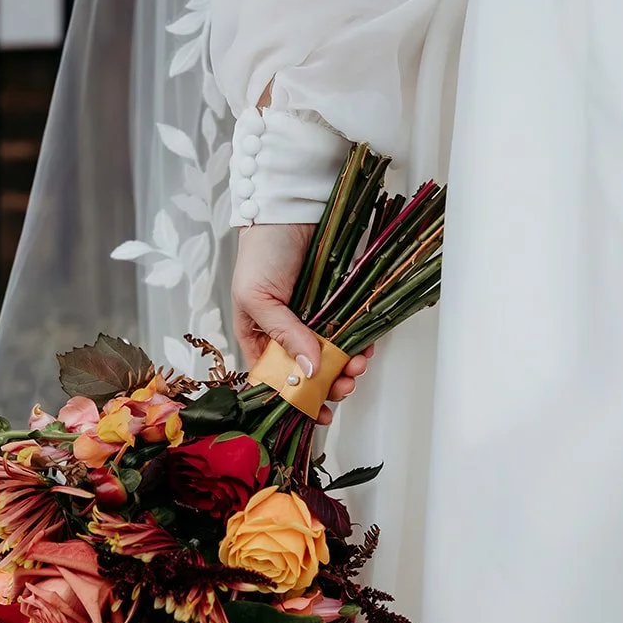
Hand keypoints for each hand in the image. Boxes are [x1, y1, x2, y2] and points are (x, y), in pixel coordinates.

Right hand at [231, 223, 371, 426]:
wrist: (291, 209)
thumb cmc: (261, 252)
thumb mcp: (258, 297)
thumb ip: (283, 334)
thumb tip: (310, 369)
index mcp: (259, 337)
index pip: (276, 380)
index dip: (296, 400)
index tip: (319, 413)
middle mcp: (286, 333)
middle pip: (309, 374)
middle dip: (329, 385)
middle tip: (344, 386)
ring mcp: (313, 320)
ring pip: (333, 358)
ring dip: (347, 368)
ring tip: (358, 365)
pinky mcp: (336, 306)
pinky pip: (350, 333)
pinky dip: (359, 344)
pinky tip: (365, 347)